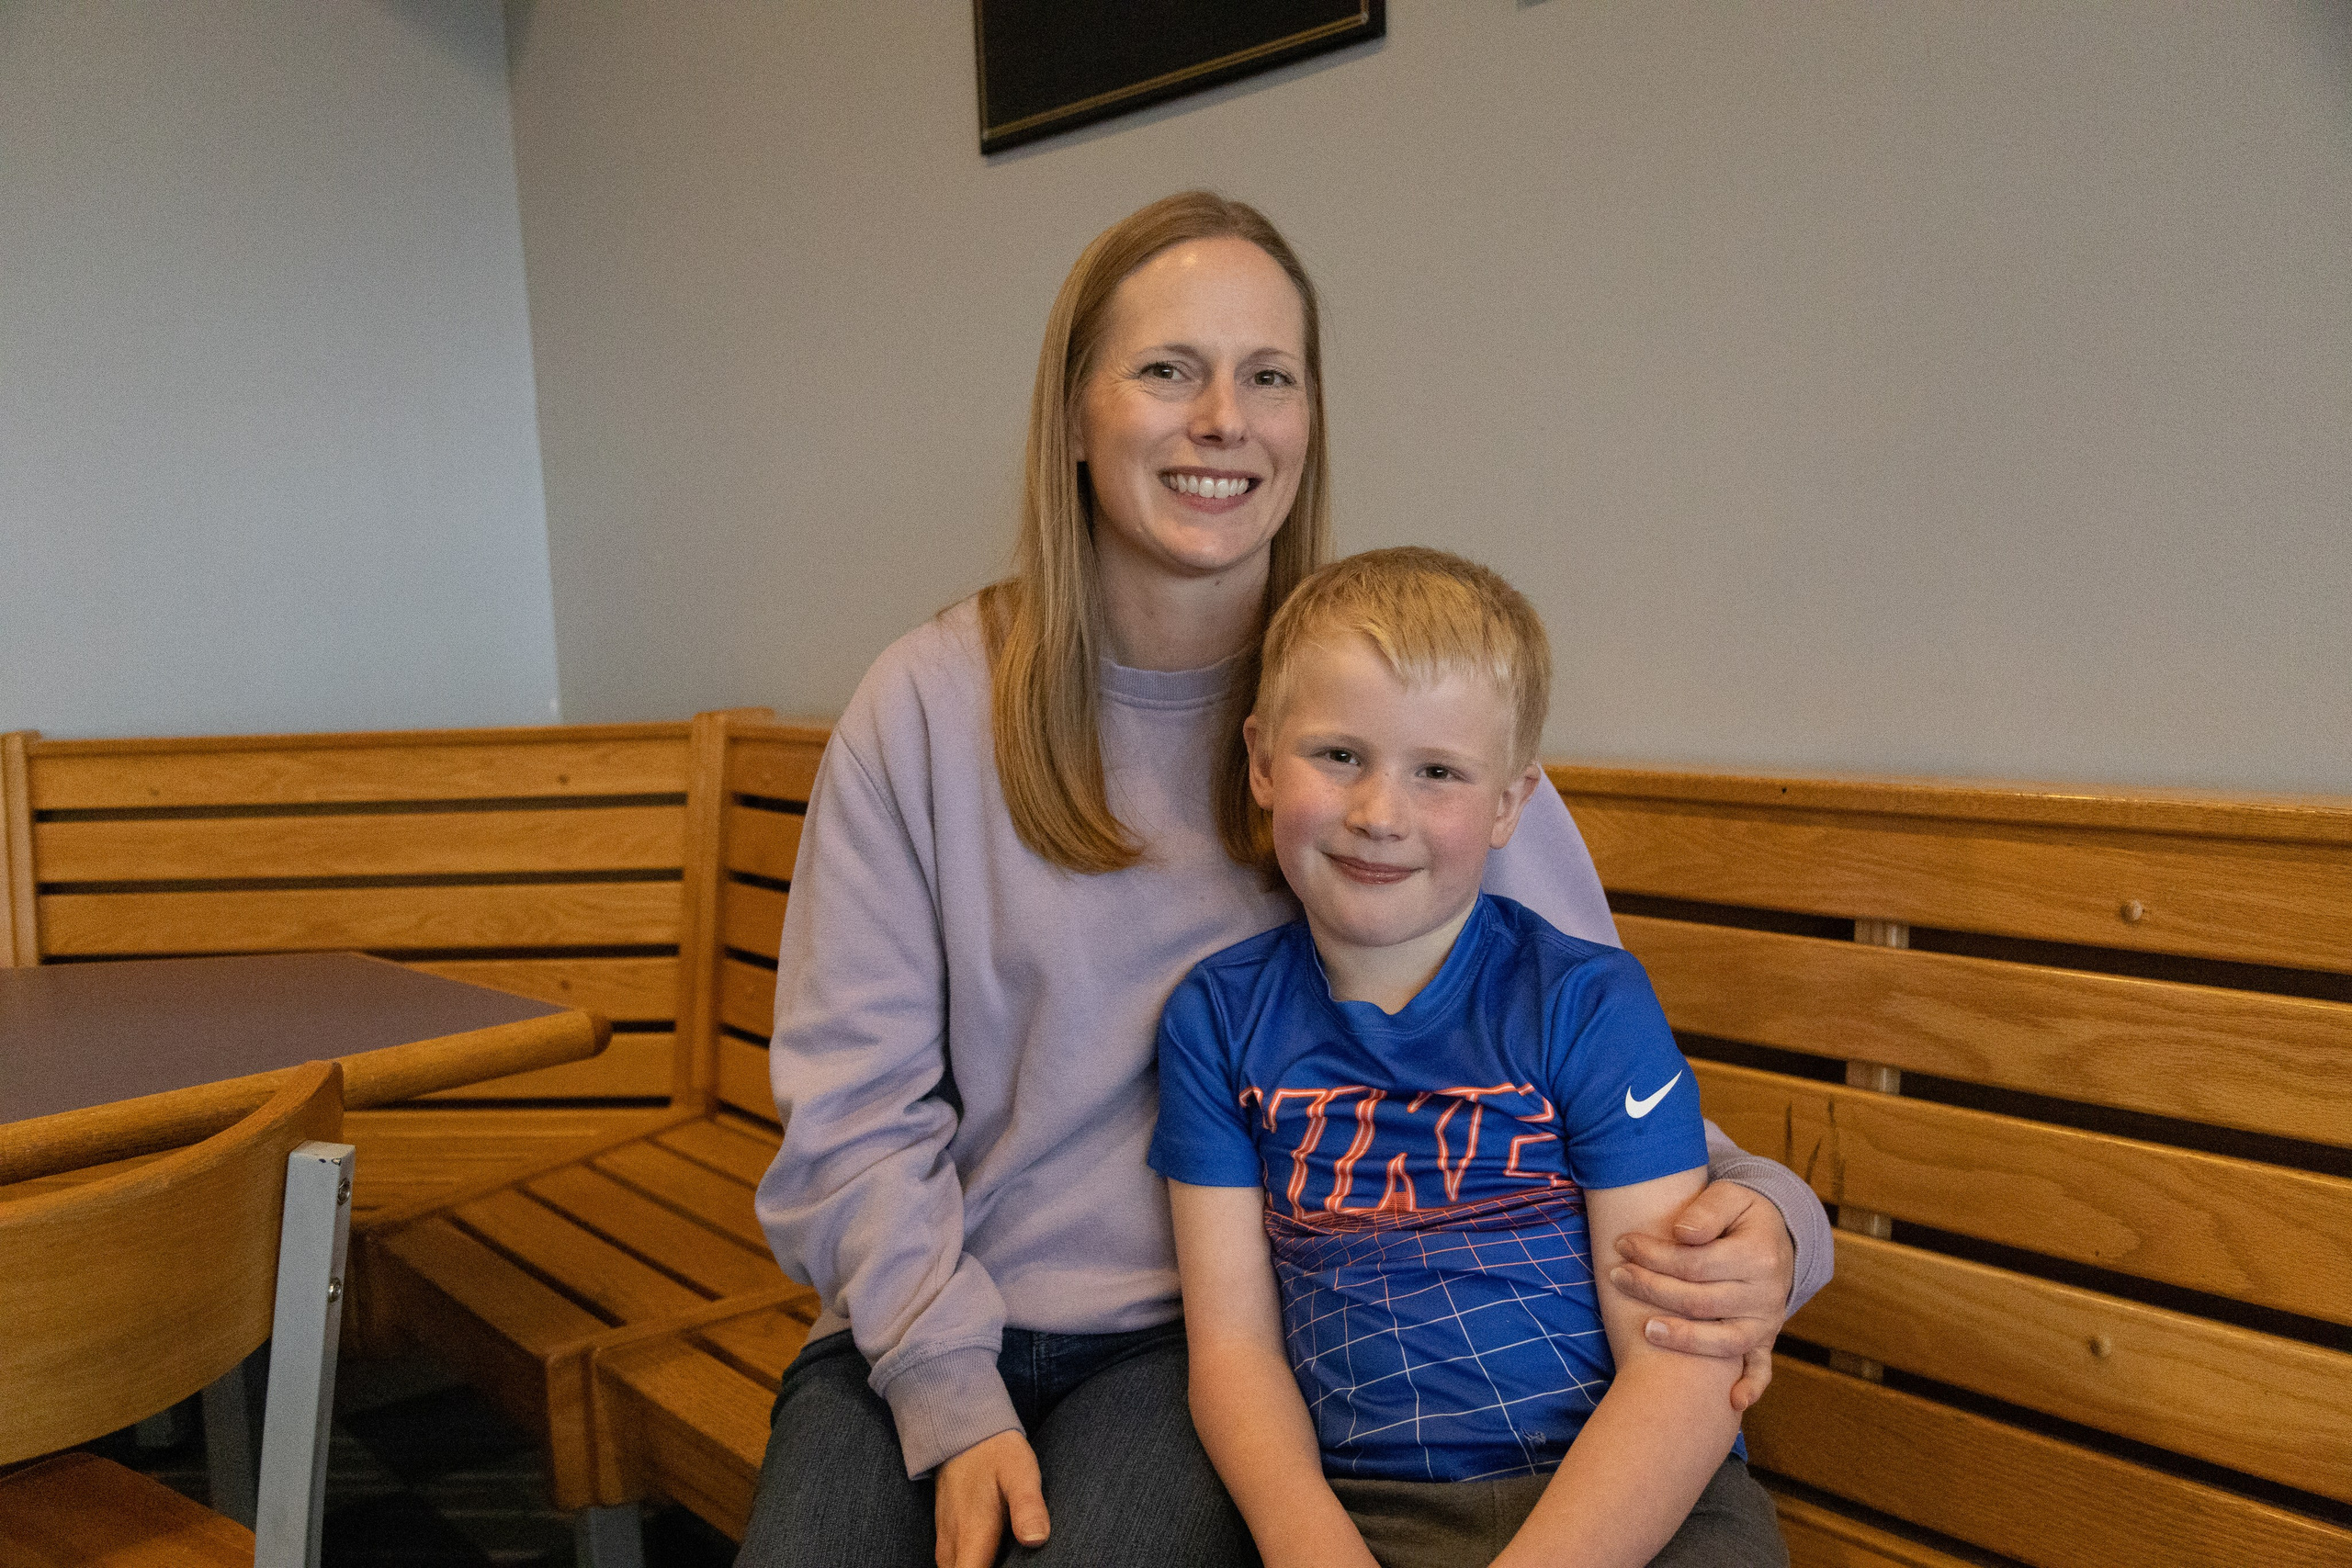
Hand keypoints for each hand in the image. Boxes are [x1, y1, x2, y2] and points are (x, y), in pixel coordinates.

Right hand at [934, 1429, 1049, 1567]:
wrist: (964, 1433)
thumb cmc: (997, 1453)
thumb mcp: (1020, 1473)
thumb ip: (1027, 1507)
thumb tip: (1036, 1540)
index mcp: (972, 1535)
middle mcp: (953, 1544)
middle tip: (1013, 1562)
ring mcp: (946, 1541)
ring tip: (1004, 1560)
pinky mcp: (946, 1536)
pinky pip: (953, 1564)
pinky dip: (971, 1565)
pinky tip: (991, 1559)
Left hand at [1608, 1179, 1795, 1411]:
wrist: (1778, 1237)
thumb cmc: (1742, 1215)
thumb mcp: (1731, 1196)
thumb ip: (1707, 1211)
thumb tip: (1682, 1233)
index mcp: (1759, 1254)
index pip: (1696, 1263)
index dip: (1655, 1255)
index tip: (1624, 1244)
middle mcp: (1767, 1293)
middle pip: (1701, 1301)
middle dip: (1653, 1290)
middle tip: (1617, 1276)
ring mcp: (1767, 1320)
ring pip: (1724, 1340)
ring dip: (1684, 1339)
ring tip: (1645, 1329)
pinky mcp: (1766, 1338)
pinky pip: (1762, 1368)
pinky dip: (1752, 1386)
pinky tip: (1733, 1402)